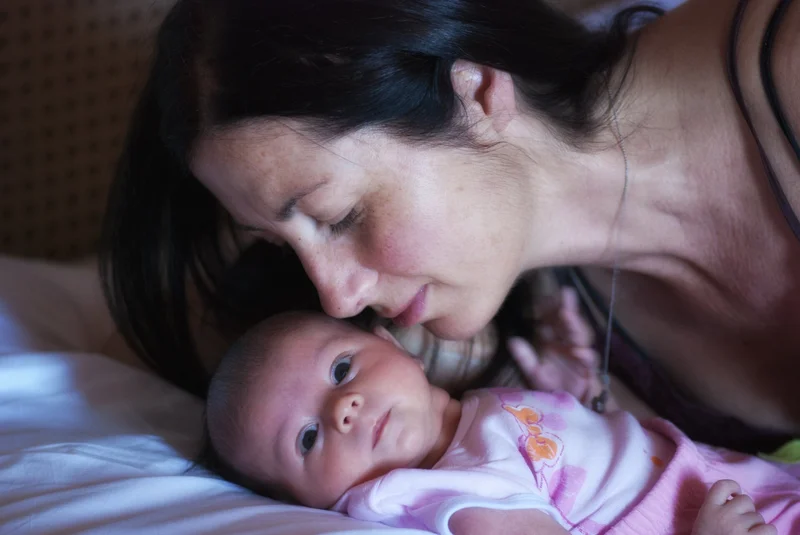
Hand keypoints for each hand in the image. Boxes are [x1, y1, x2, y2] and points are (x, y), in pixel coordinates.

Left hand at [507, 287, 607, 407]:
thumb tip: (512, 339)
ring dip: (576, 325)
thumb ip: (524, 357)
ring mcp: (580, 355)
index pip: (553, 319)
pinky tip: (578, 351)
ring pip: (581, 335)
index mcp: (554, 340)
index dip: (550, 307)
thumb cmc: (552, 388)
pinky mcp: (589, 370)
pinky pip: (589, 360)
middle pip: (570, 322)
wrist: (570, 409)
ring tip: (567, 314)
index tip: (545, 296)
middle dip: (568, 307)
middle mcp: (568, 343)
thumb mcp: (534, 373)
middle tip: (564, 294)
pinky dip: (585, 355)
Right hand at [692, 480, 775, 534]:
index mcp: (709, 508)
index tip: (735, 493)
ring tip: (747, 534)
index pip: (723, 485)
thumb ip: (715, 507)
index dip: (733, 486)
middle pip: (745, 500)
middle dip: (747, 509)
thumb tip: (734, 499)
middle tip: (741, 521)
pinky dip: (767, 533)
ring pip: (758, 516)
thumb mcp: (703, 520)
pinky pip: (769, 528)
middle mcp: (724, 514)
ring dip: (756, 524)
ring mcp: (738, 526)